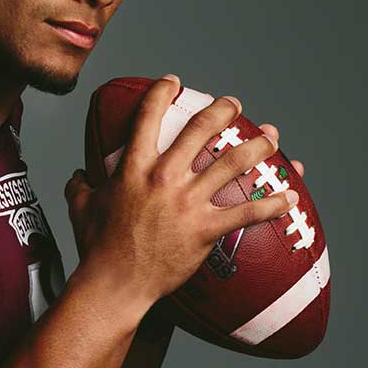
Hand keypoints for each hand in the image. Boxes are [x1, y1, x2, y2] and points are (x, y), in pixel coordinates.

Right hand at [65, 76, 299, 310]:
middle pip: (202, 130)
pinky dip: (272, 204)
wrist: (114, 285)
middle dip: (223, 110)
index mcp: (134, 167)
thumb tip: (77, 175)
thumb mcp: (80, 207)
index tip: (175, 82)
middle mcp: (164, 177)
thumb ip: (80, 185)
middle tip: (235, 105)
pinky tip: (291, 197)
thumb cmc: (96, 247)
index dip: (163, 92)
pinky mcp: (205, 229)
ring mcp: (188, 202)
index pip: (149, 117)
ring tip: (272, 138)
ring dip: (258, 147)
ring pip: (233, 163)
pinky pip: (247, 213)